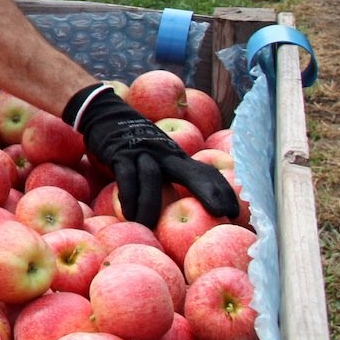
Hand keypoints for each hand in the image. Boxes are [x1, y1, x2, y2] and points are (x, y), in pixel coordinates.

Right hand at [65, 84, 239, 225]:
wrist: (104, 113)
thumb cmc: (133, 144)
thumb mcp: (156, 155)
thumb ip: (167, 174)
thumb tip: (181, 208)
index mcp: (176, 156)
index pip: (206, 171)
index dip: (222, 190)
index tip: (235, 211)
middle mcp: (165, 153)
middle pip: (191, 172)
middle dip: (208, 191)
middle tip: (220, 213)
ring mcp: (142, 151)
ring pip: (153, 178)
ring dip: (151, 205)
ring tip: (149, 226)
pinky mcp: (119, 152)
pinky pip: (126, 177)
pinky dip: (129, 197)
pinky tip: (130, 214)